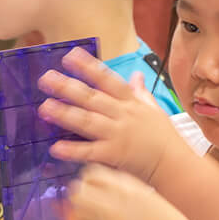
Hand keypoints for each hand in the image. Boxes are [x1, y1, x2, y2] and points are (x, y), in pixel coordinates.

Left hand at [37, 47, 181, 182]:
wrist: (174, 164)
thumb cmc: (163, 137)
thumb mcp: (154, 110)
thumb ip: (141, 92)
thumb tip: (136, 75)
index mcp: (131, 102)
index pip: (108, 80)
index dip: (89, 67)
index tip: (70, 55)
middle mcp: (123, 115)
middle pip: (92, 98)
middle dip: (68, 87)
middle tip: (45, 78)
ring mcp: (118, 135)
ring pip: (88, 121)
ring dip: (65, 114)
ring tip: (45, 107)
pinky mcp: (114, 155)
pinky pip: (90, 152)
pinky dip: (73, 150)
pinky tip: (56, 147)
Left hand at [69, 164, 195, 219]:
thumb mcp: (150, 197)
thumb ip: (123, 187)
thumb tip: (98, 182)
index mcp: (128, 192)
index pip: (91, 176)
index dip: (88, 181)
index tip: (90, 187)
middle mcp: (114, 210)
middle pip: (78, 196)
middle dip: (81, 199)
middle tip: (89, 206)